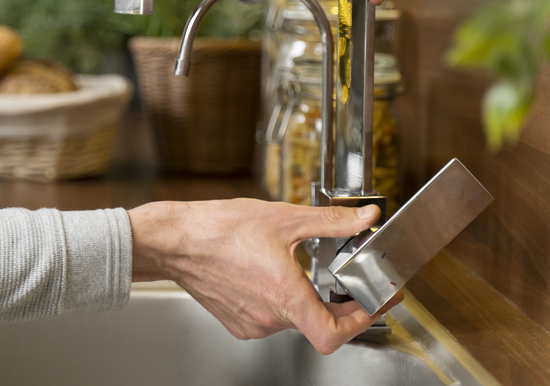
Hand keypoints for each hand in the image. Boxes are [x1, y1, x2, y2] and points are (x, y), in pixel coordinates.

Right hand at [127, 199, 403, 353]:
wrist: (175, 240)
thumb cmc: (219, 229)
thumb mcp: (284, 217)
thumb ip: (331, 222)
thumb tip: (364, 218)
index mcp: (285, 295)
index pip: (335, 332)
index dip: (362, 318)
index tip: (373, 301)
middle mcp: (269, 317)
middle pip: (318, 323)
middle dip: (337, 302)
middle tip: (349, 282)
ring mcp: (252, 323)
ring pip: (293, 319)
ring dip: (305, 298)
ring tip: (302, 269)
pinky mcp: (238, 322)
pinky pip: (270, 318)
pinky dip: (279, 300)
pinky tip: (270, 274)